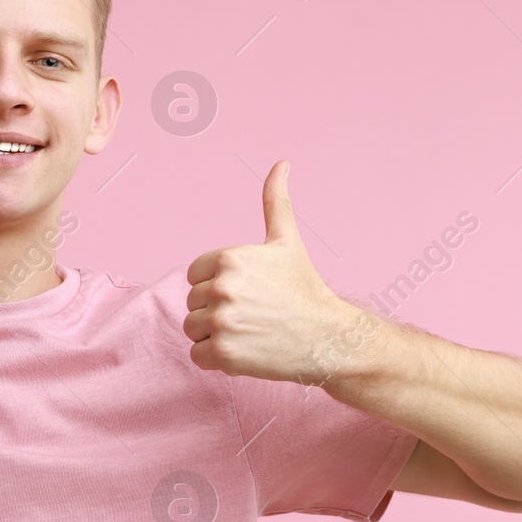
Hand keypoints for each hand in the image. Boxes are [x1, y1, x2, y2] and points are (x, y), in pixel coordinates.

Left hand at [183, 161, 374, 385]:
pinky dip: (216, 359)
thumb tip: (281, 162)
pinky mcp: (223, 354)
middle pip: (193, 302)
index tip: (247, 292)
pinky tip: (246, 350)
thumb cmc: (304, 289)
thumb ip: (275, 201)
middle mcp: (222, 288)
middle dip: (217, 310)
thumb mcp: (287, 241)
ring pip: (192, 329)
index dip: (217, 285)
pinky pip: (197, 355)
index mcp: (229, 258)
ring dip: (214, 335)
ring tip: (249, 331)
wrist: (328, 337)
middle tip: (254, 314)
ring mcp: (222, 322)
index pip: (195, 275)